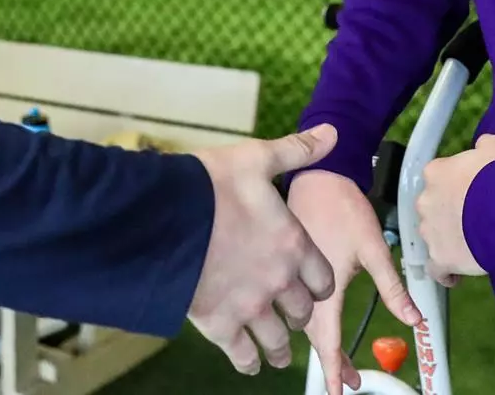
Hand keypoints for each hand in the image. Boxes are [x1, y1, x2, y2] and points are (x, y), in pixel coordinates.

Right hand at [186, 125, 339, 374]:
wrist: (161, 215)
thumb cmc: (208, 184)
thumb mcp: (256, 158)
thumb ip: (297, 150)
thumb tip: (332, 133)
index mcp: (292, 244)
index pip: (323, 279)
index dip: (318, 283)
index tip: (310, 286)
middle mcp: (278, 281)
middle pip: (301, 312)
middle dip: (297, 313)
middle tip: (290, 314)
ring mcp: (249, 307)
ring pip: (278, 341)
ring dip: (280, 347)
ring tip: (277, 351)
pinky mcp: (219, 325)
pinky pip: (244, 356)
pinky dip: (250, 362)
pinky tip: (249, 362)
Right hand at [287, 169, 421, 391]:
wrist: (316, 173)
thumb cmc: (342, 206)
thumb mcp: (373, 248)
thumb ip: (393, 287)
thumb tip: (415, 320)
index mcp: (322, 288)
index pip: (327, 341)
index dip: (335, 370)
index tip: (340, 391)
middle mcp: (301, 289)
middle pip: (315, 338)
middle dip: (334, 361)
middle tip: (354, 378)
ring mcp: (290, 278)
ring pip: (304, 323)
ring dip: (322, 343)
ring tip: (340, 357)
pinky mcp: (285, 267)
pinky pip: (294, 305)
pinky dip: (307, 321)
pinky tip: (317, 322)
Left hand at [414, 134, 494, 285]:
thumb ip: (484, 145)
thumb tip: (482, 146)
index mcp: (434, 172)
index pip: (438, 178)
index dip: (454, 187)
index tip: (468, 194)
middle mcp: (425, 200)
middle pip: (432, 207)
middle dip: (447, 213)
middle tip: (471, 219)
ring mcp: (429, 231)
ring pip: (433, 236)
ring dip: (446, 240)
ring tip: (469, 246)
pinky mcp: (438, 258)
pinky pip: (437, 268)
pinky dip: (445, 272)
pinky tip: (456, 274)